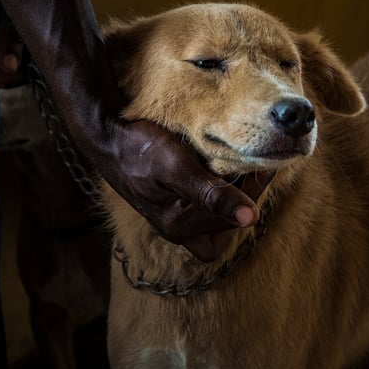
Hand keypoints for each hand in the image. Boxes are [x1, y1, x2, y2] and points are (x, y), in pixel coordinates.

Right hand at [107, 119, 274, 261]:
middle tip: (253, 162)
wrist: (106, 137)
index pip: (237, 215)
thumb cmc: (139, 148)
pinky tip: (218, 177)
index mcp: (180, 226)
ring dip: (233, 198)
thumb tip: (251, 218)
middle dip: (246, 194)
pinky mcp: (171, 210)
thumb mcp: (177, 166)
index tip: (262, 161)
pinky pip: (205, 216)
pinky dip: (217, 201)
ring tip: (238, 169)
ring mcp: (174, 223)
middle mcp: (178, 231)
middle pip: (230, 221)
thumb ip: (213, 194)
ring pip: (219, 222)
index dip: (255, 188)